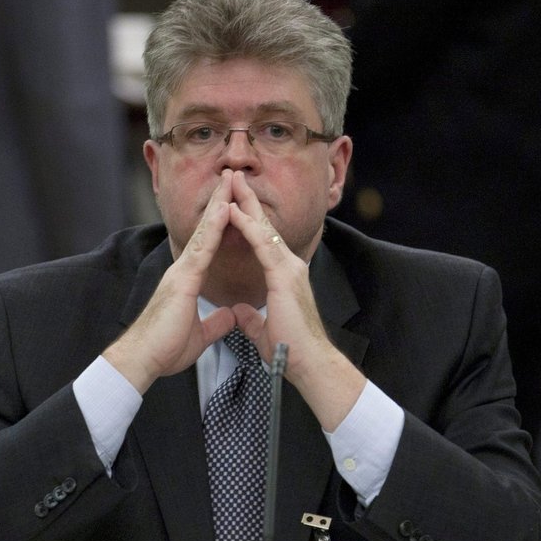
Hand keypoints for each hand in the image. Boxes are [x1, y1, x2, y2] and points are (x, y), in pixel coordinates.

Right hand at [102, 174, 236, 392]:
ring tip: (231, 181)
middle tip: (233, 178)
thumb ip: (215, 323)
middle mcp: (183, 271)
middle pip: (205, 231)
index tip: (234, 203)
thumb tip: (232, 316)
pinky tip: (226, 209)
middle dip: (220, 203)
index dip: (221, 223)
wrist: (142, 360)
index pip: (208, 245)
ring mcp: (181, 272)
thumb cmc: (164, 349)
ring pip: (204, 232)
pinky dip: (214, 227)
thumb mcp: (199, 335)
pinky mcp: (182, 280)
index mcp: (187, 281)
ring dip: (219, 205)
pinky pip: (202, 248)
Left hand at [227, 171, 366, 430]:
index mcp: (285, 277)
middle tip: (233, 177)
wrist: (309, 363)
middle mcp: (290, 266)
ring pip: (264, 229)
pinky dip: (247, 226)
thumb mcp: (264, 329)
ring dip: (245, 204)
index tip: (233, 202)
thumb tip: (241, 311)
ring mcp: (289, 269)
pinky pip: (262, 245)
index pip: (263, 241)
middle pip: (265, 227)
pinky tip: (233, 211)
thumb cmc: (291, 350)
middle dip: (247, 201)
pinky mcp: (284, 276)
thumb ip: (253, 318)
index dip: (248, 220)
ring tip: (231, 181)